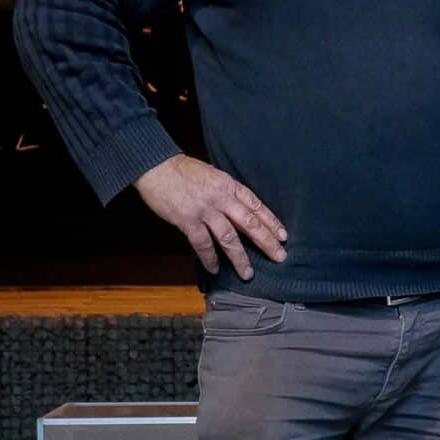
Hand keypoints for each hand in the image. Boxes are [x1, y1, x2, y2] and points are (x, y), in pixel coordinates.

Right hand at [134, 155, 287, 280]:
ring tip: (248, 273)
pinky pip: (203, 244)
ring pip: (229, 238)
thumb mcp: (212, 175)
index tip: (283, 236)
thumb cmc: (183, 171)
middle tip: (279, 257)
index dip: (271, 221)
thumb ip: (226, 192)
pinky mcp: (188, 220)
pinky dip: (209, 258)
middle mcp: (221, 198)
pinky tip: (215, 269)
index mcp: (229, 185)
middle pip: (249, 223)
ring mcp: (205, 210)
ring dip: (240, 258)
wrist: (156, 167)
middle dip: (266, 242)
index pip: (256, 205)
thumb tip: (239, 210)